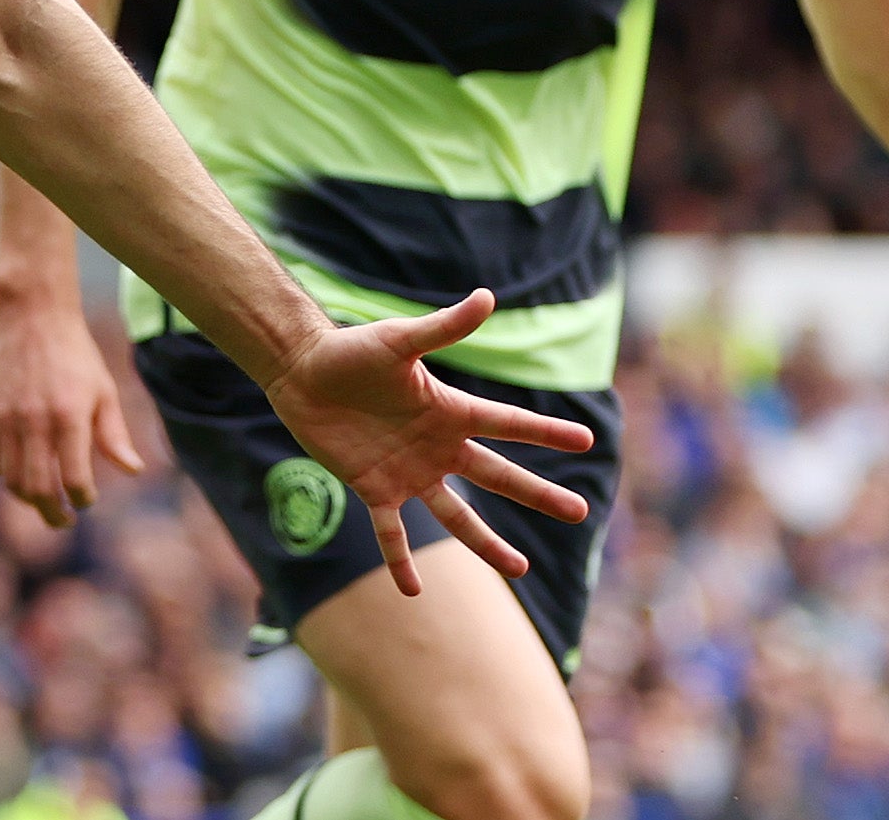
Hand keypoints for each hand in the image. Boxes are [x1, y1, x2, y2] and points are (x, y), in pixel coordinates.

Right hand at [0, 296, 146, 527]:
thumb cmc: (75, 356)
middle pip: (37, 490)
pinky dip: (9, 475)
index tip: (86, 500)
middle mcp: (33, 421)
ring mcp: (4, 419)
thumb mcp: (103, 392)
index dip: (83, 499)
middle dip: (52, 514)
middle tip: (64, 521)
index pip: (74, 480)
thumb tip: (134, 471)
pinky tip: (26, 472)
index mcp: (68, 416)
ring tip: (45, 500)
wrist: (31, 317)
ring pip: (10, 481)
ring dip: (29, 499)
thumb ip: (114, 436)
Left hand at [262, 290, 595, 597]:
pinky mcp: (373, 488)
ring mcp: (408, 472)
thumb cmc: (350, 351)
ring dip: (486, 542)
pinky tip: (413, 592)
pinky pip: (391, 533)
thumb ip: (444, 328)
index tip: (586, 442)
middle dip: (538, 494)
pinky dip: (401, 561)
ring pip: (456, 516)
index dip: (546, 433)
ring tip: (519, 569)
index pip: (508, 424)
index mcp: (450, 411)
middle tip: (580, 513)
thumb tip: (487, 296)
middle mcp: (437, 446)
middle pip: (497, 475)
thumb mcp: (399, 339)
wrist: (301, 371)